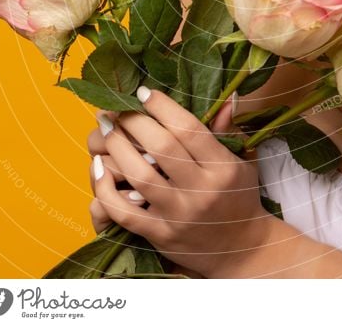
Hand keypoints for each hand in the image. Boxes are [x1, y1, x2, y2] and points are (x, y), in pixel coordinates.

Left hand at [90, 88, 272, 277]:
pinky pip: (125, 213)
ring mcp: (178, 215)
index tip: (144, 91)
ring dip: (117, 147)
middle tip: (118, 106)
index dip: (162, 107)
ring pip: (140, 175)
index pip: (188, 130)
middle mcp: (200, 190)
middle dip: (134, 121)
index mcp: (221, 167)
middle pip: (161, 148)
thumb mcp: (242, 160)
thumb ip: (229, 130)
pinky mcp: (160, 235)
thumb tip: (225, 98)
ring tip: (106, 127)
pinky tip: (99, 166)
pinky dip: (106, 189)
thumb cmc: (240, 196)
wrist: (241, 249)